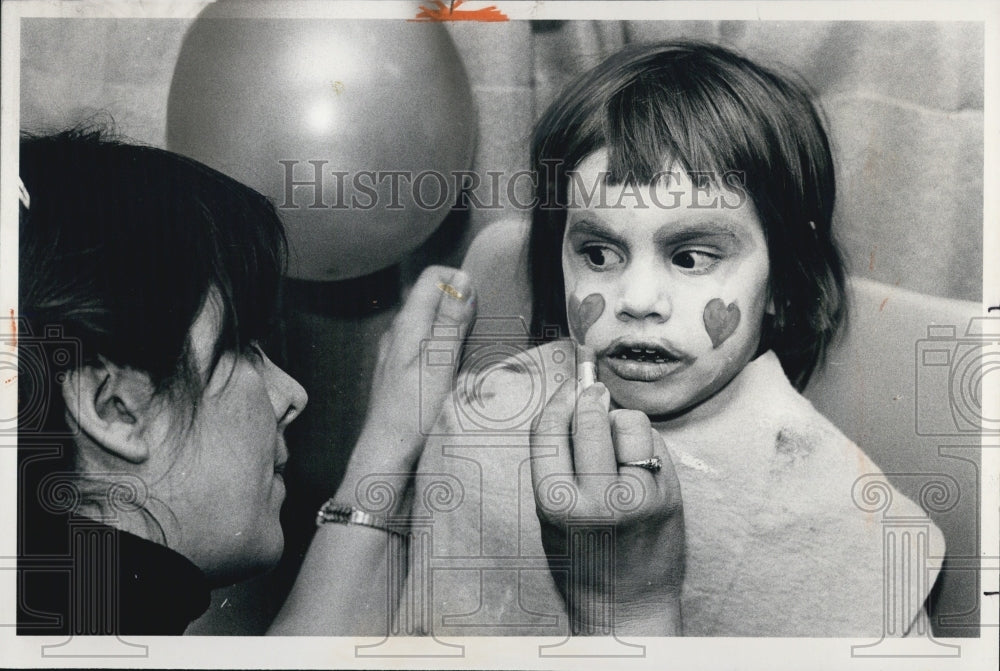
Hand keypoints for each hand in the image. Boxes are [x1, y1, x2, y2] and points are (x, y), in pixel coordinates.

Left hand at [339, 266, 475, 511]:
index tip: (481, 308)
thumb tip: (462, 278)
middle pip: (433, 299)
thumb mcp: (438, 365)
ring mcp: (397, 355)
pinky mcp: (402, 376)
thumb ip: (450, 322)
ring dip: (455, 331)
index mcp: (406, 325)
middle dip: (460, 305)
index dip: (460, 283)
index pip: (433, 277)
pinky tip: (456, 374)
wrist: (387, 461)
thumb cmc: (412, 415)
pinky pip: (427, 349)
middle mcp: (398, 334)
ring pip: (430, 324)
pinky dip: (445, 351)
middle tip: (483, 332)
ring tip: (473, 354)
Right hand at [529, 373, 684, 635]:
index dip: (558, 401)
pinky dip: (644, 442)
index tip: (567, 388)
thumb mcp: (549, 514)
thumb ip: (556, 462)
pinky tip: (637, 459)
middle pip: (590, 418)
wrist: (625, 606)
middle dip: (590, 397)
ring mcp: (638, 498)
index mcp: (555, 505)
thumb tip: (573, 397)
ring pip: (629, 424)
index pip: (549, 432)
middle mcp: (597, 500)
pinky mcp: (669, 498)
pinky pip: (655, 445)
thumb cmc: (581, 556)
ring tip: (616, 442)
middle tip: (592, 392)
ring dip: (621, 422)